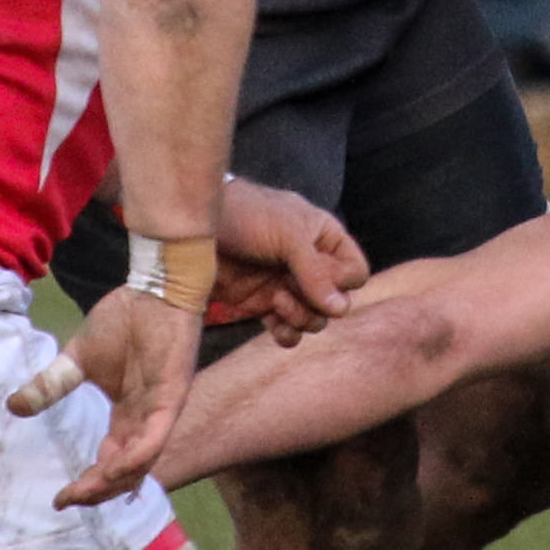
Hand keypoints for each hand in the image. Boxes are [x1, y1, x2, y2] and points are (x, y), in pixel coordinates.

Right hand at [18, 287, 202, 508]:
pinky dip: (136, 456)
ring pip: (142, 462)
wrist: (153, 290)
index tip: (58, 498)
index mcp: (128, 416)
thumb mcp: (79, 359)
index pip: (110, 461)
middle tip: (68, 500)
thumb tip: (14, 406)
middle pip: (127, 472)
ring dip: (114, 480)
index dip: (88, 483)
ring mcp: (161, 410)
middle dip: (97, 491)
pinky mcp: (172, 396)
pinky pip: (156, 436)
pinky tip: (114, 468)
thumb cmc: (124, 321)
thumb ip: (53, 384)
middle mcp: (146, 420)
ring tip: (85, 492)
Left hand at [209, 179, 367, 347]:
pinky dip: (286, 333)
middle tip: (290, 288)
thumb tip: (340, 310)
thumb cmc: (245, 216)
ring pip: (314, 319)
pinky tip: (274, 324)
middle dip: (317, 303)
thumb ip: (316, 272)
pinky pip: (288, 330)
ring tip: (276, 301)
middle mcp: (309, 265)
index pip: (354, 273)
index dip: (341, 281)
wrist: (194, 228)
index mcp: (324, 239)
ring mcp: (286, 285)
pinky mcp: (262, 303)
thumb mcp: (288, 235)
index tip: (314, 274)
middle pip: (336, 301)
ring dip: (301, 318)